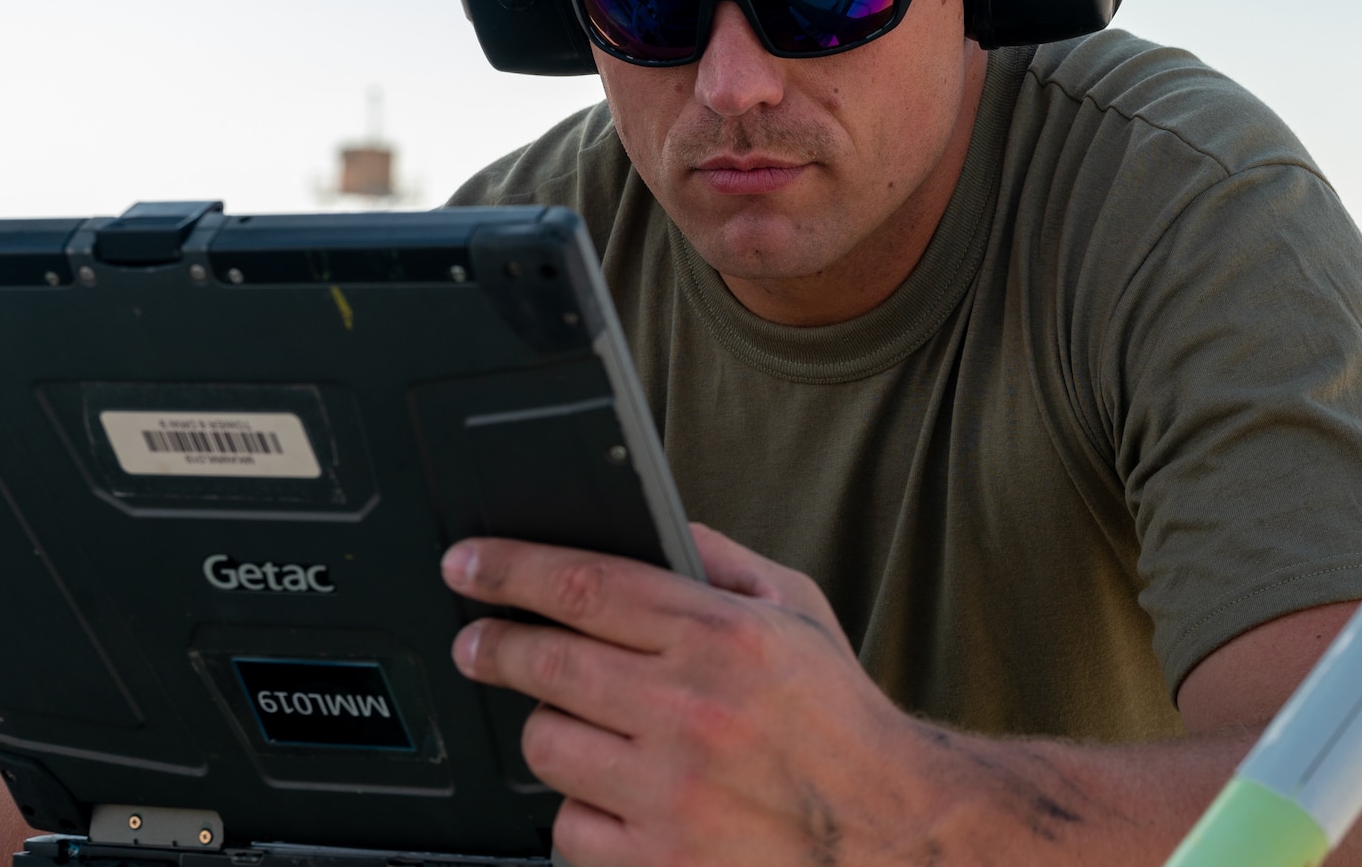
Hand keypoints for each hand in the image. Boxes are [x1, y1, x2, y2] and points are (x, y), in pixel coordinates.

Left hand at [441, 524, 950, 866]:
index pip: (584, 584)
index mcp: (724, 637)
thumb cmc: (840, 723)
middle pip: (546, 662)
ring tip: (582, 728)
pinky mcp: (660, 863)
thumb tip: (649, 529)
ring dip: (550, 731)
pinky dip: (579, 811)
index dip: (509, 569)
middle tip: (475, 643)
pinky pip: (567, 829)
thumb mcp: (798, 611)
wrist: (893, 835)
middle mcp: (692, 711)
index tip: (468, 564)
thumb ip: (720, 561)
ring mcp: (672, 793)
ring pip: (548, 746)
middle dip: (492, 647)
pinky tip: (615, 798)